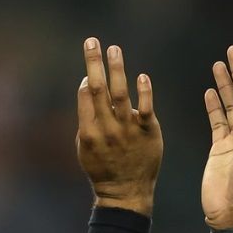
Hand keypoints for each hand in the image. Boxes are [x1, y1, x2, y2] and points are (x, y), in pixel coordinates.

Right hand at [76, 37, 161, 213]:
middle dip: (94, 63)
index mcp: (88, 132)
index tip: (88, 70)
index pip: (85, 97)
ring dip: (117, 69)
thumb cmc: (103, 168)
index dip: (86, 80)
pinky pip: (146, 108)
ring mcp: (128, 130)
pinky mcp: (149, 131)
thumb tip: (86, 87)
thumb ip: (85, 118)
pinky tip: (142, 76)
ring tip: (114, 49)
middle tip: (92, 41)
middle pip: (99, 89)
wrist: (126, 192)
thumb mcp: (84, 147)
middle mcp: (107, 128)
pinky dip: (144, 91)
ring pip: (121, 93)